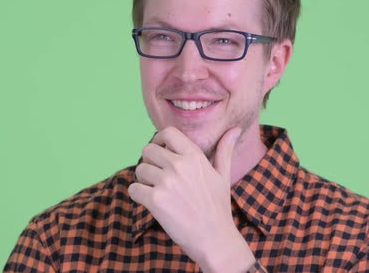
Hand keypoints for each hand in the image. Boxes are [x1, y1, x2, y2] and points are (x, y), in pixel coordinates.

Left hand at [128, 126, 255, 271]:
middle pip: (148, 150)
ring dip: (143, 180)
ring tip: (156, 191)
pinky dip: (137, 195)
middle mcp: (179, 166)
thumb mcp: (223, 176)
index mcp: (195, 157)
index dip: (159, 140)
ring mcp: (166, 182)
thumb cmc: (218, 208)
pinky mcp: (156, 200)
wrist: (215, 239)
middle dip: (149, 162)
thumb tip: (234, 129)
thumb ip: (224, 150)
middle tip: (156, 176)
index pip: (168, 133)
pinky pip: (133, 189)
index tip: (160, 152)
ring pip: (139, 169)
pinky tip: (149, 203)